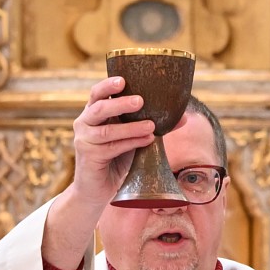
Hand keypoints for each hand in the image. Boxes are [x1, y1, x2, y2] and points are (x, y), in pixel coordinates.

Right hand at [41, 77, 152, 269]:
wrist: (98, 190)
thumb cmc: (116, 159)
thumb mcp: (133, 138)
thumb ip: (151, 125)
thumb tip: (185, 117)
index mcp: (93, 113)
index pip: (97, 93)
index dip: (107, 85)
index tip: (123, 79)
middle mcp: (84, 123)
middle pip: (99, 107)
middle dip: (120, 103)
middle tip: (140, 101)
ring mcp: (84, 139)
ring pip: (107, 129)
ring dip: (131, 127)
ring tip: (151, 126)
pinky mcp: (88, 156)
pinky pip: (111, 147)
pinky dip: (131, 143)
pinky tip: (147, 141)